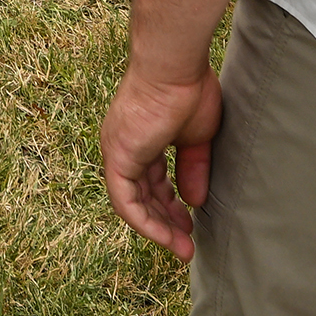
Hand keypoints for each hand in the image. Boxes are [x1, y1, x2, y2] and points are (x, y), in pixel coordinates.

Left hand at [100, 65, 222, 258]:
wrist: (175, 67)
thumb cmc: (188, 89)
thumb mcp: (198, 137)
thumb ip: (194, 168)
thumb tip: (194, 201)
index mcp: (142, 137)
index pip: (152, 180)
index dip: (171, 203)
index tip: (191, 219)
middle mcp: (124, 145)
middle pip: (143, 194)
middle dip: (166, 221)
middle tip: (187, 242)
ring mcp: (118, 151)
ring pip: (132, 203)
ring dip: (157, 228)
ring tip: (182, 248)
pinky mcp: (117, 157)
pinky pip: (126, 202)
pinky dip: (145, 222)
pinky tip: (166, 237)